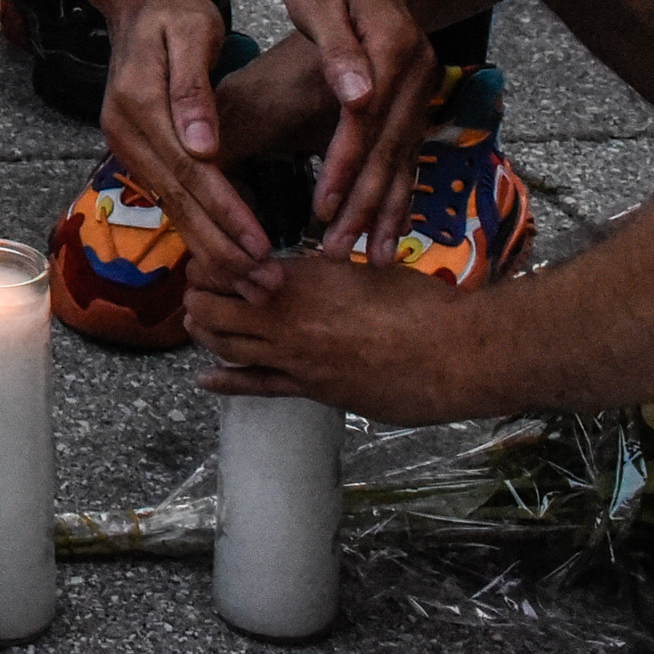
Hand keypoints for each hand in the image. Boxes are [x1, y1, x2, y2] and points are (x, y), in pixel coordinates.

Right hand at [98, 0, 270, 278]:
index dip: (228, 213)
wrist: (138, 4)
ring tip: (255, 285)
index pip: (192, 172)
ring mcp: (127, 146)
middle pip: (180, 202)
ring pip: (174, 209)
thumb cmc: (174, 13)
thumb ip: (193, 88)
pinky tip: (228, 257)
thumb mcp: (191, 33)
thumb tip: (204, 146)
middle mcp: (125, 133)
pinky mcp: (138, 152)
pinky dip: (200, 231)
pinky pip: (171, 199)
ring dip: (214, 251)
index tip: (263, 247)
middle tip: (265, 286)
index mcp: (139, 105)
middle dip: (224, 249)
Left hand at [185, 250, 487, 423]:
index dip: (210, 265)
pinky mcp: (314, 390)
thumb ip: (328, 270)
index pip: (230, 266)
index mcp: (303, 276)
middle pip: (213, 307)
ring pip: (226, 345)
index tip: (208, 263)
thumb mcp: (365, 269)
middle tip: (199, 293)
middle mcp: (290, 315)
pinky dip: (228, 382)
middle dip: (199, 298)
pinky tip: (206, 380)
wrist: (455, 354)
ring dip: (207, 333)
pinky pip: (258, 386)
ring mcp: (298, 356)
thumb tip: (309, 267)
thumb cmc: (420, 305)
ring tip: (199, 323)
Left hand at [278, 0, 439, 263]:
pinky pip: (409, 148)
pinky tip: (391, 223)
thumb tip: (359, 98)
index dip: (344, 170)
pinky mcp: (414, 89)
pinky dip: (400, 188)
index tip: (322, 210)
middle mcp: (415, 71)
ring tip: (371, 258)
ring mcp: (421, 81)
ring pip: (405, 156)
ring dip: (387, 208)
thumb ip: (337, 49)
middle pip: (391, 150)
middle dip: (365, 206)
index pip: (365, 124)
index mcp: (390, 51)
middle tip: (342, 254)